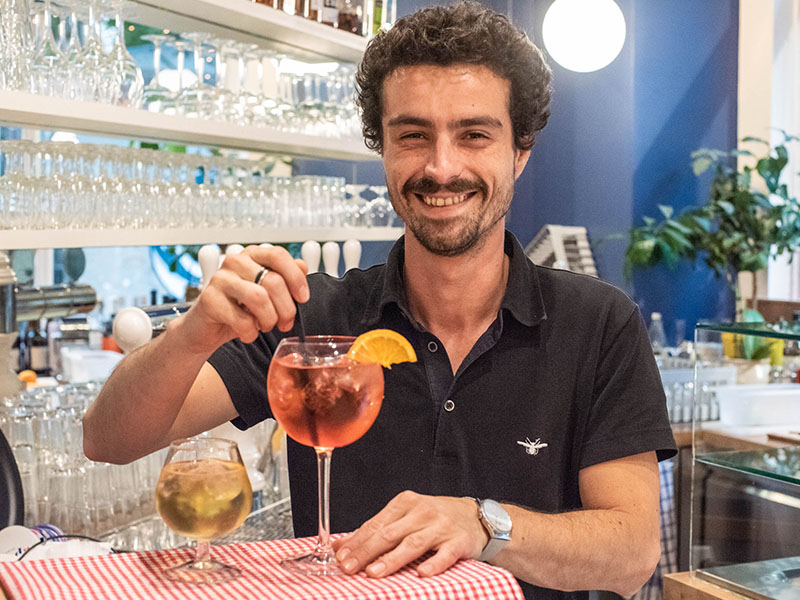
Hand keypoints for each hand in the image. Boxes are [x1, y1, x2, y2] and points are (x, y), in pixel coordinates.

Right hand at [172, 245, 308, 355]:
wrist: (206, 327)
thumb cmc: (239, 308)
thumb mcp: (267, 292)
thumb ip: (285, 278)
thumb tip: (302, 267)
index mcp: (252, 255)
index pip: (278, 255)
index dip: (296, 278)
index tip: (303, 298)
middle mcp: (235, 261)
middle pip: (273, 281)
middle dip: (286, 309)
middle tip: (285, 323)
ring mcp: (220, 279)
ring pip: (259, 298)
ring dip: (269, 319)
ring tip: (265, 326)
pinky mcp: (209, 299)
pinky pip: (242, 319)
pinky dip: (251, 332)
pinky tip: (248, 333)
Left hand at [332, 491, 488, 577]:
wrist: (475, 516)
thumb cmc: (434, 518)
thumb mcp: (405, 517)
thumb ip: (375, 530)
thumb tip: (341, 545)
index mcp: (405, 503)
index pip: (376, 524)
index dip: (357, 541)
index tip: (341, 556)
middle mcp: (422, 512)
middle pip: (390, 533)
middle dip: (366, 551)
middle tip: (349, 567)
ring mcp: (441, 526)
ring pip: (413, 543)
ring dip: (392, 559)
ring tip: (374, 572)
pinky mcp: (459, 541)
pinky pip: (445, 554)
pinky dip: (433, 563)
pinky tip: (422, 573)